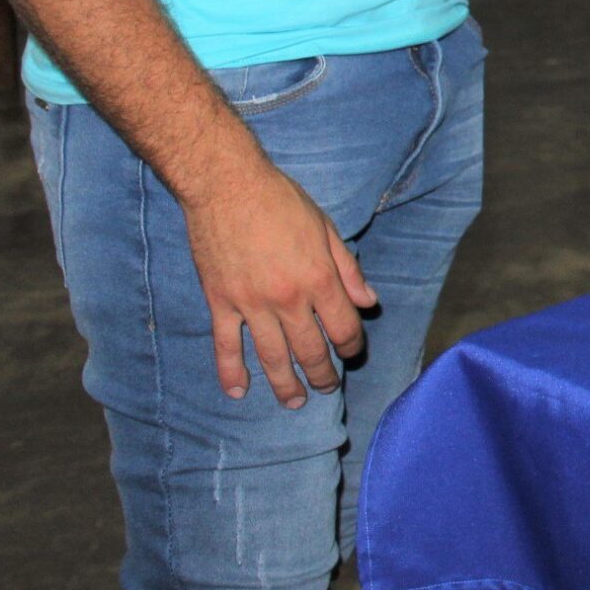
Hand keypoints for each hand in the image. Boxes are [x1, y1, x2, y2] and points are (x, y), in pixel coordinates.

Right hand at [180, 163, 378, 406]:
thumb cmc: (281, 201)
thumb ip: (349, 270)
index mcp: (319, 278)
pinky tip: (239, 391)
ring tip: (295, 402)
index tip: (352, 354)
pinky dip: (231, 372)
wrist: (226, 186)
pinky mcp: (220, 302)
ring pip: (272, 357)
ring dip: (286, 385)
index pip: (343, 327)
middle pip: (310, 350)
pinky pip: (226, 345)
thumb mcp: (326, 229)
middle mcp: (288, 298)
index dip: (351, 346)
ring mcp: (251, 304)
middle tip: (327, 388)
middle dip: (323, 374)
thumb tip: (369, 302)